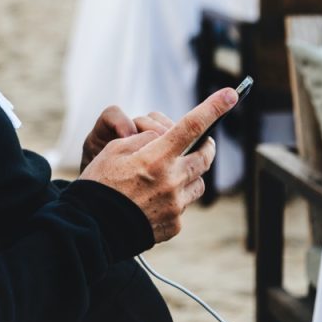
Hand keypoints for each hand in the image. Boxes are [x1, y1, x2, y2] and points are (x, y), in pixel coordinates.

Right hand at [79, 88, 236, 242]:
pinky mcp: (174, 225)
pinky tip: (153, 202)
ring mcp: (175, 205)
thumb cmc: (99, 184)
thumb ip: (143, 139)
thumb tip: (161, 138)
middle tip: (200, 143)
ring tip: (168, 176)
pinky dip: (174, 199)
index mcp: (156, 158)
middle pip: (204, 156)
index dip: (213, 108)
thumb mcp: (113, 150)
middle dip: (205, 146)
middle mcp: (172, 181)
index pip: (192, 126)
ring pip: (198, 183)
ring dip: (189, 174)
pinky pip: (184, 206)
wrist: (91, 227)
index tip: (230, 94)